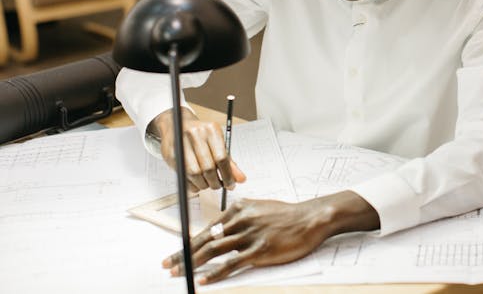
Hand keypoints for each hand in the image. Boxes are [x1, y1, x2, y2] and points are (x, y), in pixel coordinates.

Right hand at [149, 108, 245, 192]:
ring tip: (207, 183)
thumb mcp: (218, 144)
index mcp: (212, 130)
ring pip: (195, 174)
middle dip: (215, 182)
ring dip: (204, 184)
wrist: (177, 124)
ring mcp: (182, 143)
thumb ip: (230, 162)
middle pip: (208, 168)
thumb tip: (240, 179)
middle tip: (218, 185)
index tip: (230, 184)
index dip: (227, 175)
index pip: (222, 158)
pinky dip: (193, 184)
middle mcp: (196, 134)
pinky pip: (184, 176)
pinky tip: (197, 182)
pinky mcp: (171, 154)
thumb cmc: (200, 136)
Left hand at [162, 191, 379, 284]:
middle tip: (168, 264)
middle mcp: (241, 220)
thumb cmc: (287, 215)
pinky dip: (216, 273)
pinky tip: (205, 279)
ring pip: (214, 251)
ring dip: (193, 263)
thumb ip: (240, 217)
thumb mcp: (259, 208)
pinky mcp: (260, 250)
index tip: (176, 251)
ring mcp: (250, 235)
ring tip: (179, 272)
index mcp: (239, 209)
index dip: (189, 241)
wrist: (310, 218)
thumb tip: (220, 229)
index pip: (208, 228)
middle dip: (184, 253)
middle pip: (206, 239)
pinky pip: (232, 263)